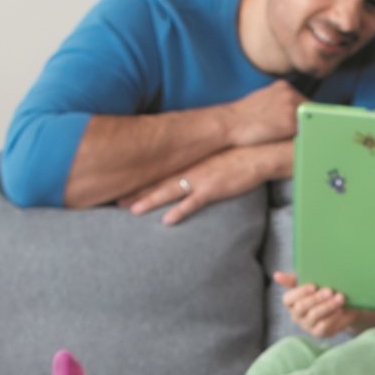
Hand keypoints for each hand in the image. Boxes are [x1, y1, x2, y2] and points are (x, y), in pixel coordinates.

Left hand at [126, 142, 268, 222]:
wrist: (258, 154)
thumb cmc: (238, 155)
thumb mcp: (212, 156)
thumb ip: (198, 164)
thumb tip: (188, 173)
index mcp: (188, 162)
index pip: (159, 172)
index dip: (140, 180)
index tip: (123, 186)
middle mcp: (189, 169)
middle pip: (157, 182)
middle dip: (137, 192)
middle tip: (116, 201)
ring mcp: (200, 179)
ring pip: (169, 191)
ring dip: (149, 200)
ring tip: (131, 210)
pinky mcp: (213, 189)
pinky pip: (193, 203)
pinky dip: (179, 211)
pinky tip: (166, 220)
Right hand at [226, 78, 305, 147]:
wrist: (230, 124)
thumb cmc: (242, 119)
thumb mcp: (263, 104)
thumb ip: (279, 106)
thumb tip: (291, 117)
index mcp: (282, 87)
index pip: (303, 101)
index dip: (305, 115)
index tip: (308, 124)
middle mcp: (289, 92)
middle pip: (310, 109)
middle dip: (310, 122)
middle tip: (310, 134)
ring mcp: (291, 105)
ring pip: (311, 119)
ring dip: (310, 129)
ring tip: (305, 139)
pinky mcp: (290, 120)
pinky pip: (307, 129)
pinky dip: (307, 136)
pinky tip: (301, 143)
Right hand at [274, 273, 361, 338]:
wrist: (343, 308)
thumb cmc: (322, 292)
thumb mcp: (310, 283)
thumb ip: (294, 279)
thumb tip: (276, 275)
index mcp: (291, 302)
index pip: (288, 299)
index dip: (300, 292)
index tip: (313, 286)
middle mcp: (296, 315)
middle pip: (301, 307)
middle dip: (316, 298)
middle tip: (330, 290)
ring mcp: (306, 325)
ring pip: (313, 316)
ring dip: (327, 306)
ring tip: (340, 298)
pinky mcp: (318, 333)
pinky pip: (323, 326)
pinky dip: (332, 316)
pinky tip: (340, 310)